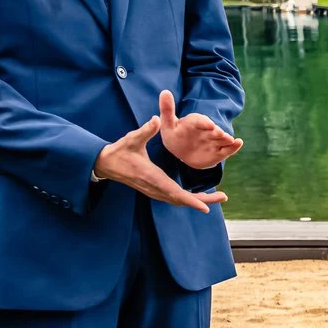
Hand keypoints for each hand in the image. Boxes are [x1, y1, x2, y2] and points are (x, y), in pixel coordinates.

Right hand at [95, 114, 224, 211]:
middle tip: (223, 197)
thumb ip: (145, 130)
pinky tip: (199, 196)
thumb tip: (156, 119)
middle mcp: (154, 187)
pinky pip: (173, 198)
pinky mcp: (153, 190)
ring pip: (178, 200)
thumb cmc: (119, 151)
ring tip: (217, 197)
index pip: (174, 192)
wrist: (105, 164)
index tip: (205, 207)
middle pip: (181, 200)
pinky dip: (188, 199)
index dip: (190, 200)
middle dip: (203, 201)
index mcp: (151, 176)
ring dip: (197, 200)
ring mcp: (154, 191)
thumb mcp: (131, 139)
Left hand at [156, 91, 241, 169]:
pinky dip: (234, 146)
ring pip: (221, 139)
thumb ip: (167, 109)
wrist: (183, 152)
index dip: (204, 123)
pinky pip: (228, 149)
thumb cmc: (175, 136)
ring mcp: (214, 141)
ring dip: (225, 139)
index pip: (199, 121)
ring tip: (229, 139)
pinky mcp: (219, 152)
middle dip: (216, 131)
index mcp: (195, 123)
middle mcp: (207, 130)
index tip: (209, 125)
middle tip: (218, 132)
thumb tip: (164, 91)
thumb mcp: (168, 124)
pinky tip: (239, 142)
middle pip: (213, 130)